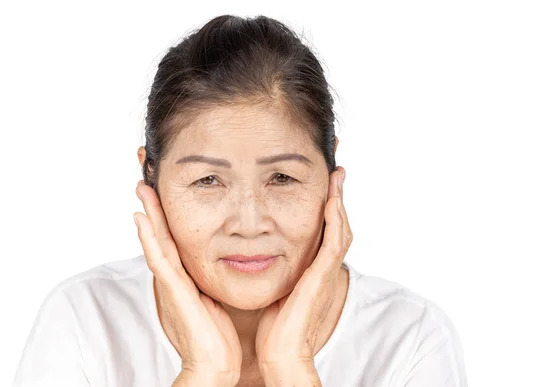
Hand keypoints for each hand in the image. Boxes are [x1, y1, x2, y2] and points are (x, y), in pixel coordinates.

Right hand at [133, 181, 241, 384]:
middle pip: (159, 233)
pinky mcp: (173, 292)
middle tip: (145, 177)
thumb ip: (211, 280)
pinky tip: (141, 219)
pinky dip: (148, 239)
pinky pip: (159, 260)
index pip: (172, 236)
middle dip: (152, 205)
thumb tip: (227, 263)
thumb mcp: (215, 298)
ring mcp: (170, 283)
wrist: (215, 364)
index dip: (166, 212)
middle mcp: (172, 277)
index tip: (164, 187)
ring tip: (141, 188)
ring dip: (147, 214)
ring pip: (155, 241)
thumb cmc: (218, 335)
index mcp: (184, 276)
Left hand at [255, 167, 351, 379]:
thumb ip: (268, 271)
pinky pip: (334, 243)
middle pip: (336, 224)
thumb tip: (249, 255)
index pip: (321, 230)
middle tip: (337, 171)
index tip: (321, 183)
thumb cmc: (272, 328)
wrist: (279, 355)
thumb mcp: (272, 290)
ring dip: (339, 200)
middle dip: (337, 197)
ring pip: (339, 228)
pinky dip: (335, 220)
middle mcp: (321, 268)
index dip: (324, 206)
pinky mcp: (322, 278)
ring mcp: (324, 272)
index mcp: (309, 270)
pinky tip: (331, 200)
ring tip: (337, 176)